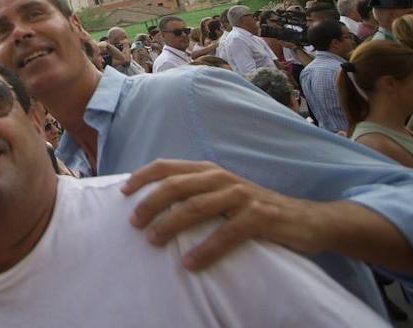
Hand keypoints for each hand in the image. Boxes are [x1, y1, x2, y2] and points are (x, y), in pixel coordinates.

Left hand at [121, 159, 318, 269]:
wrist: (307, 219)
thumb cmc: (254, 209)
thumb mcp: (222, 194)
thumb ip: (195, 192)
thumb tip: (154, 203)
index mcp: (209, 170)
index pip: (167, 166)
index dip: (143, 177)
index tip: (123, 192)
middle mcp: (221, 178)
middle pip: (175, 186)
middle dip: (150, 203)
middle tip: (133, 223)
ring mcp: (241, 196)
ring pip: (195, 208)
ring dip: (170, 225)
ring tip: (152, 241)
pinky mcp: (258, 217)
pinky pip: (226, 233)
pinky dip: (205, 249)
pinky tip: (189, 263)